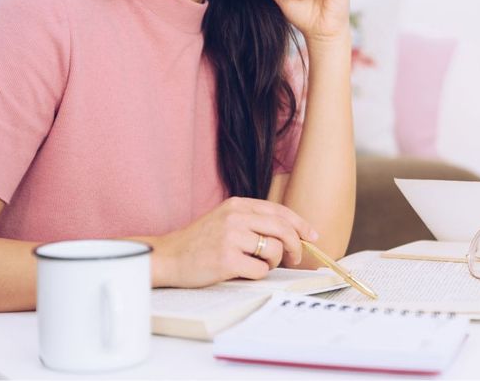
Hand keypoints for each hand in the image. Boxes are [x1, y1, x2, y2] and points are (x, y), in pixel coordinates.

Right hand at [155, 197, 317, 287]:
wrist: (167, 257)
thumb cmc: (198, 242)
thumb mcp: (225, 219)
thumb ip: (252, 221)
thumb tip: (290, 234)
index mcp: (237, 205)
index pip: (279, 211)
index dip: (300, 224)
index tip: (312, 235)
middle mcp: (235, 217)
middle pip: (283, 229)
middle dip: (295, 245)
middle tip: (295, 258)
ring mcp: (231, 237)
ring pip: (274, 250)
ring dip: (273, 262)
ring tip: (258, 265)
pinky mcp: (226, 259)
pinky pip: (260, 270)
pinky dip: (258, 274)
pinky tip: (242, 271)